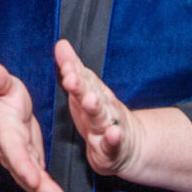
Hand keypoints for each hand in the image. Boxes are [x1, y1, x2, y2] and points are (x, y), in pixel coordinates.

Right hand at [0, 60, 66, 191]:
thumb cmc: (1, 94)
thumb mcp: (1, 84)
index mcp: (5, 131)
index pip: (14, 151)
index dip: (24, 166)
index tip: (35, 179)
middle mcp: (10, 151)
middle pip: (24, 173)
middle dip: (39, 189)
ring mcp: (19, 160)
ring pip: (31, 181)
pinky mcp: (29, 163)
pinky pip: (37, 182)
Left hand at [54, 40, 137, 177]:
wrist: (130, 143)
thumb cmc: (101, 114)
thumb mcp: (87, 90)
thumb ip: (74, 69)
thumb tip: (61, 43)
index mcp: (93, 93)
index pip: (83, 80)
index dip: (74, 72)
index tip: (65, 64)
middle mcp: (102, 107)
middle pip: (91, 94)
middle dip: (81, 87)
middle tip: (70, 79)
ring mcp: (109, 125)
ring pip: (101, 116)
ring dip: (96, 108)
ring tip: (90, 100)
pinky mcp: (112, 148)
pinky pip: (113, 143)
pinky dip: (114, 138)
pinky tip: (114, 132)